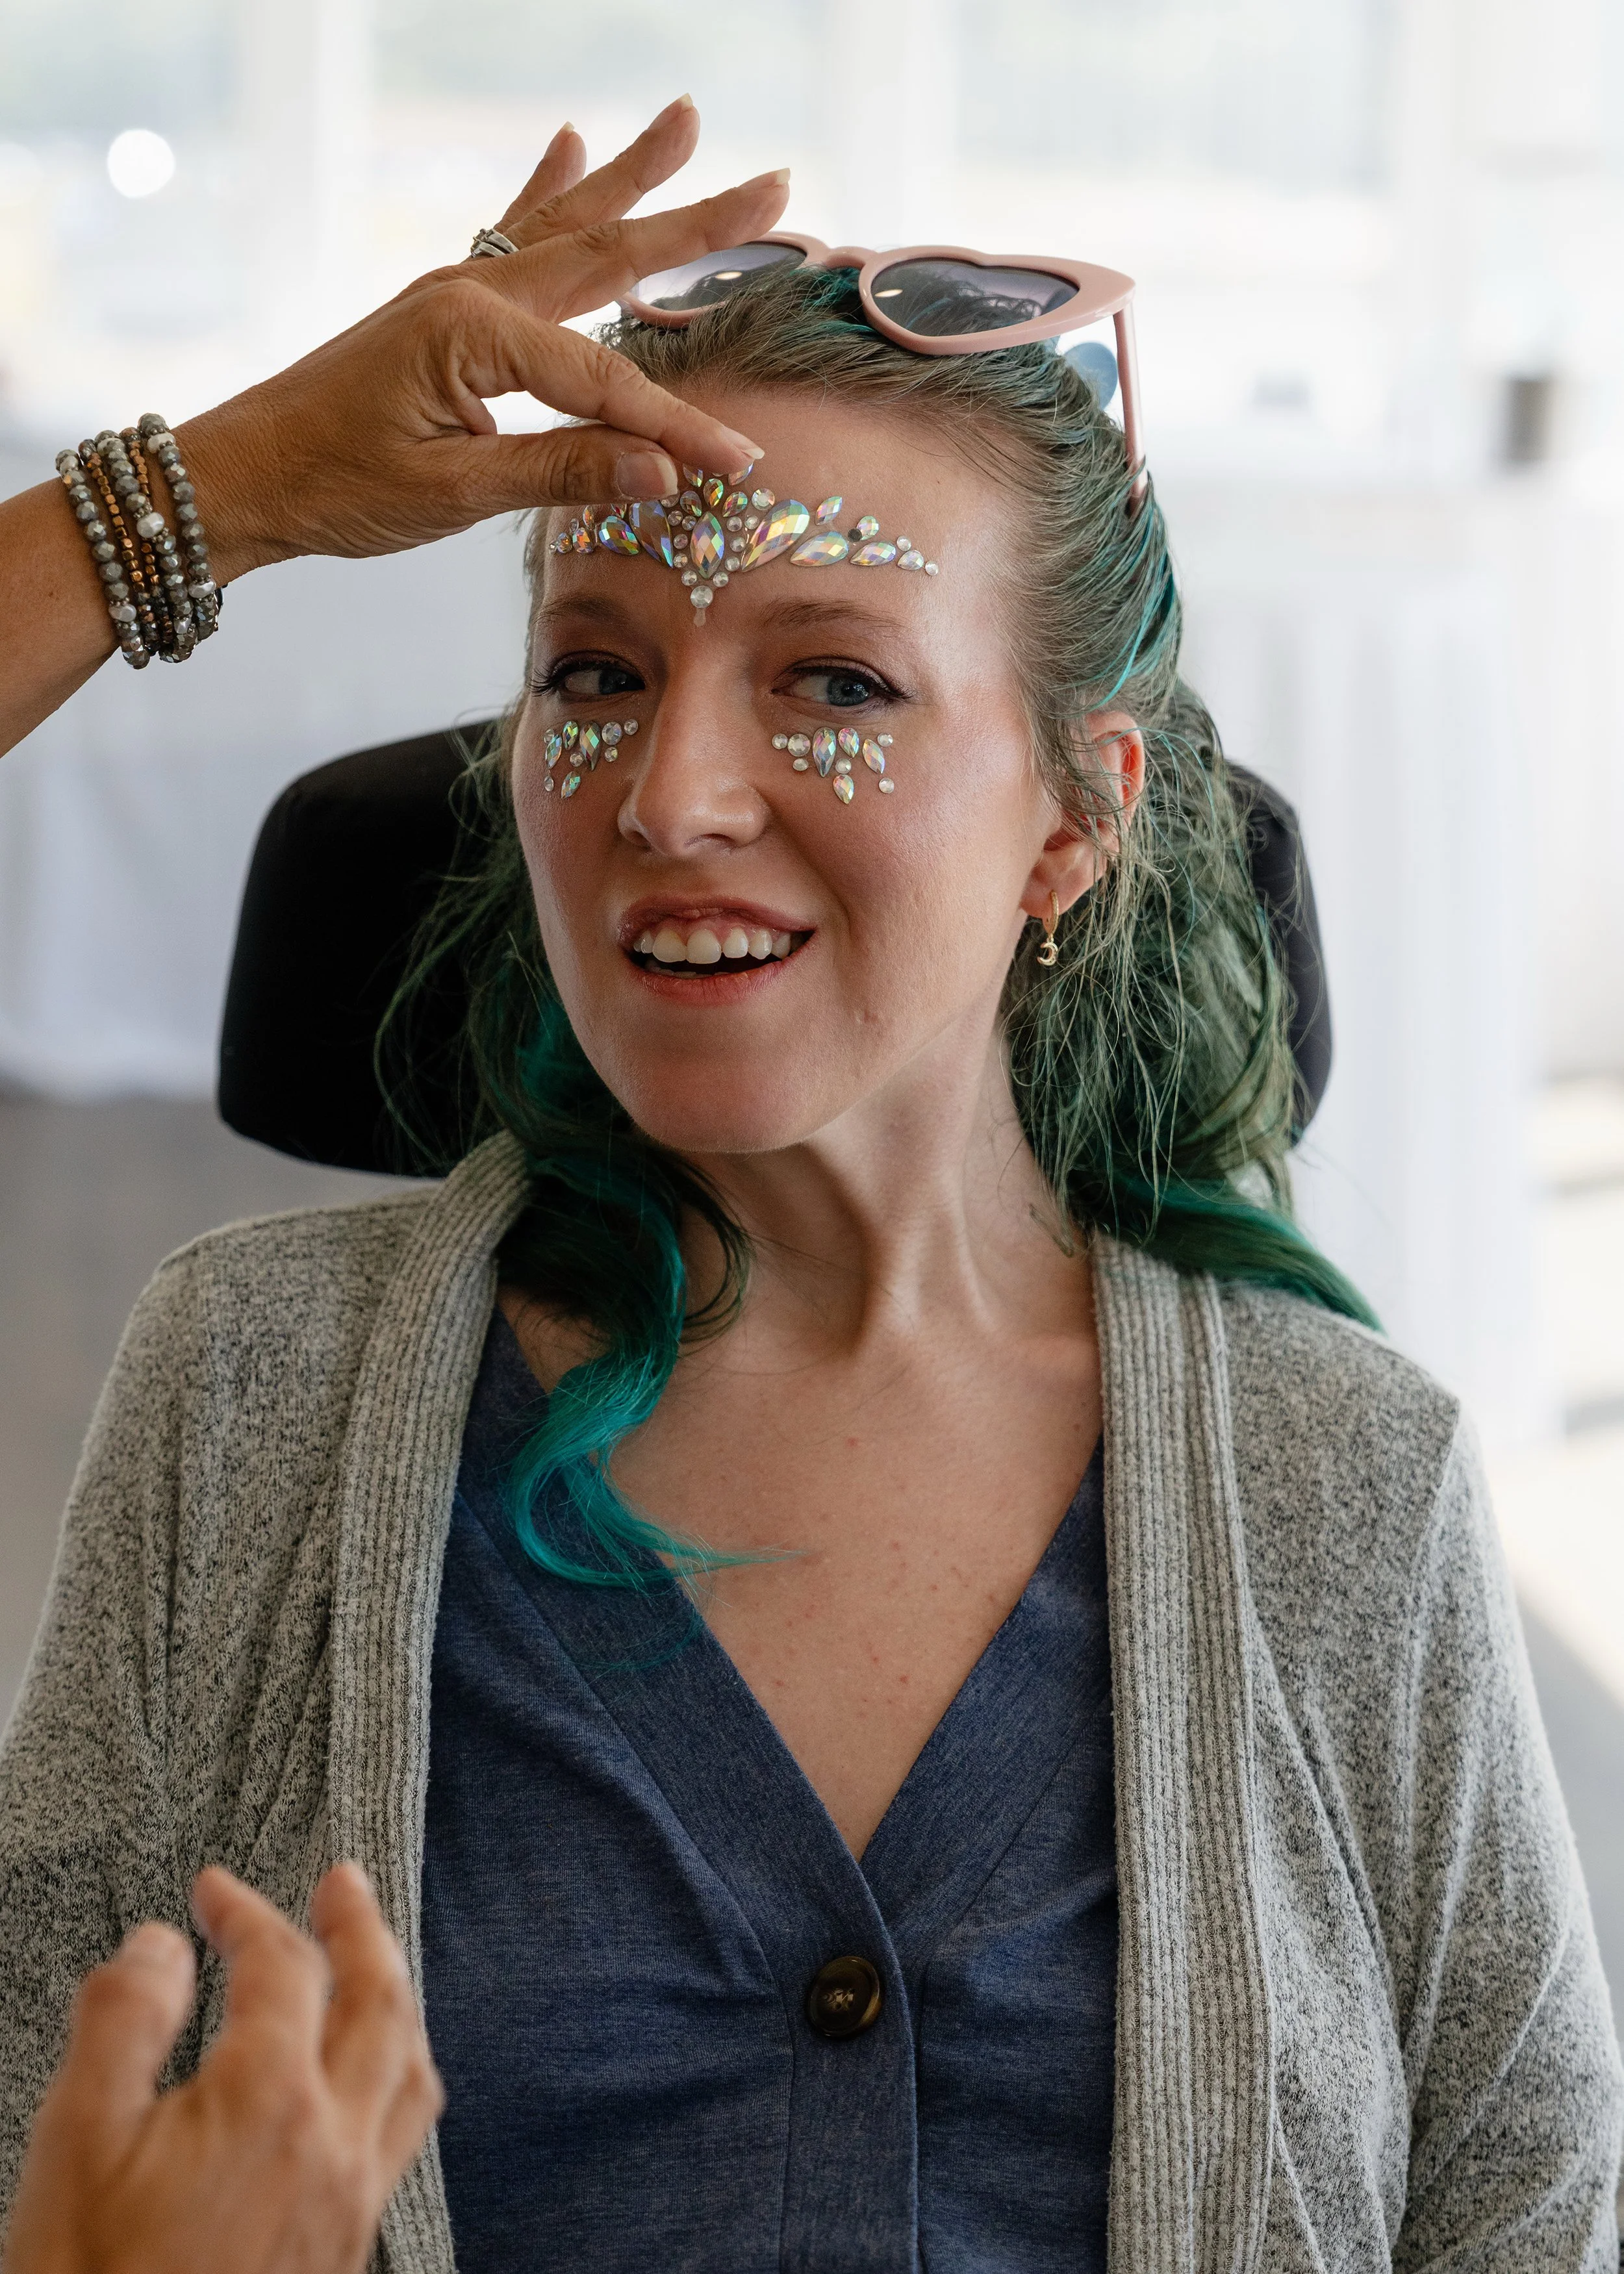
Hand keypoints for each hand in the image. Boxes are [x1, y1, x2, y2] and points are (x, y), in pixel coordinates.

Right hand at [1, 1864, 441, 2273]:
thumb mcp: (73, 2142)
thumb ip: (123, 2022)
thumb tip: (162, 1945)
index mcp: (271, 2102)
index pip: (281, 1966)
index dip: (246, 1911)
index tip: (212, 1890)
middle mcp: (335, 2145)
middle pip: (381, 2001)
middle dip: (362, 1928)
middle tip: (344, 1882)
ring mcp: (352, 2203)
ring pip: (411, 2069)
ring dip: (397, 2000)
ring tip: (374, 1965)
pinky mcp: (347, 2251)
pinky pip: (403, 2134)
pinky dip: (396, 2074)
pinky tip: (368, 2082)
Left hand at [177, 97, 786, 578]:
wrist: (243, 476)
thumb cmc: (335, 487)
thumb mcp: (451, 493)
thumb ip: (561, 473)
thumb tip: (664, 475)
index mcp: (473, 336)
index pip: (606, 383)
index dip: (678, 428)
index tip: (739, 461)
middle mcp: (469, 293)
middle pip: (607, 253)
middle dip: (695, 222)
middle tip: (776, 184)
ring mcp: (453, 290)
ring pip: (566, 226)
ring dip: (630, 175)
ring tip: (684, 121)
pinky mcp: (440, 308)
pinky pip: (511, 234)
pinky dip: (546, 187)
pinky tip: (569, 140)